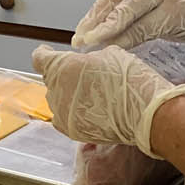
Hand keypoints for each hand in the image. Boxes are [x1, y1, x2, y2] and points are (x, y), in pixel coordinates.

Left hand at [33, 44, 184, 155]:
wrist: (144, 112)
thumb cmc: (129, 80)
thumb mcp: (110, 54)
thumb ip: (89, 58)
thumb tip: (87, 63)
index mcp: (61, 66)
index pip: (40, 58)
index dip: (44, 54)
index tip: (47, 53)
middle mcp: (56, 90)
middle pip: (51, 79)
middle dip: (63, 76)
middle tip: (84, 77)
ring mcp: (61, 113)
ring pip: (58, 100)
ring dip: (68, 95)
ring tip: (93, 95)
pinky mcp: (70, 130)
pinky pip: (65, 118)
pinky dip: (74, 113)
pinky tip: (92, 110)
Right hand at [72, 0, 184, 49]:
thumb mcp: (169, 23)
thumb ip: (140, 31)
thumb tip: (111, 44)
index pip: (123, 8)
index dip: (105, 26)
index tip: (91, 40)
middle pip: (109, 3)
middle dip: (92, 22)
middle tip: (79, 40)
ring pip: (108, 7)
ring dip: (92, 23)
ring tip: (79, 39)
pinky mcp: (137, 4)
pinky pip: (115, 12)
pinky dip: (102, 24)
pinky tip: (93, 34)